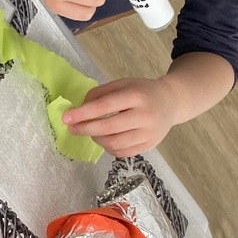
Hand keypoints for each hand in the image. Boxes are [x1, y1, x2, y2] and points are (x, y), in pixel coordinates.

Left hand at [62, 76, 176, 156]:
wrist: (171, 102)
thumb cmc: (142, 91)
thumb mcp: (123, 84)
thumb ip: (100, 93)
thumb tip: (80, 109)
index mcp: (136, 96)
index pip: (105, 106)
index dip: (83, 113)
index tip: (66, 117)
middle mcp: (144, 116)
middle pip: (108, 128)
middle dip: (85, 129)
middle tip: (72, 128)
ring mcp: (149, 133)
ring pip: (114, 143)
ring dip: (96, 138)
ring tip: (91, 131)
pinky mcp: (149, 146)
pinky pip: (122, 152)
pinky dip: (108, 147)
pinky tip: (105, 138)